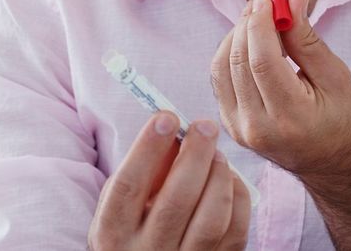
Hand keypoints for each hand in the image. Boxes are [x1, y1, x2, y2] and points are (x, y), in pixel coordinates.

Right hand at [88, 111, 250, 249]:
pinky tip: (230, 181)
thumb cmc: (135, 227)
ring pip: (211, 219)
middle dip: (195, 155)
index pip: (128, 187)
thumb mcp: (125, 204)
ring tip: (217, 155)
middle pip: (176, 201)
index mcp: (113, 232)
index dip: (148, 149)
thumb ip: (145, 171)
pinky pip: (235, 232)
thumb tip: (176, 131)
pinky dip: (238, 198)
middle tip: (205, 126)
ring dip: (219, 176)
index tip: (167, 117)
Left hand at [211, 0, 350, 178]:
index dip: (259, 22)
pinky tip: (248, 37)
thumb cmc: (341, 118)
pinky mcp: (230, 125)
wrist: (332, 163)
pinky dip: (230, 51)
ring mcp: (239, 129)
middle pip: (238, 60)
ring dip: (236, 33)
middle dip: (247, 20)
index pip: (262, 61)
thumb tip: (291, 0)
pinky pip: (220, 79)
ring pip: (221, 67)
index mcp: (290, 117)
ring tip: (256, 12)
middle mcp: (258, 127)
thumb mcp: (335, 77)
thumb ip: (308, 39)